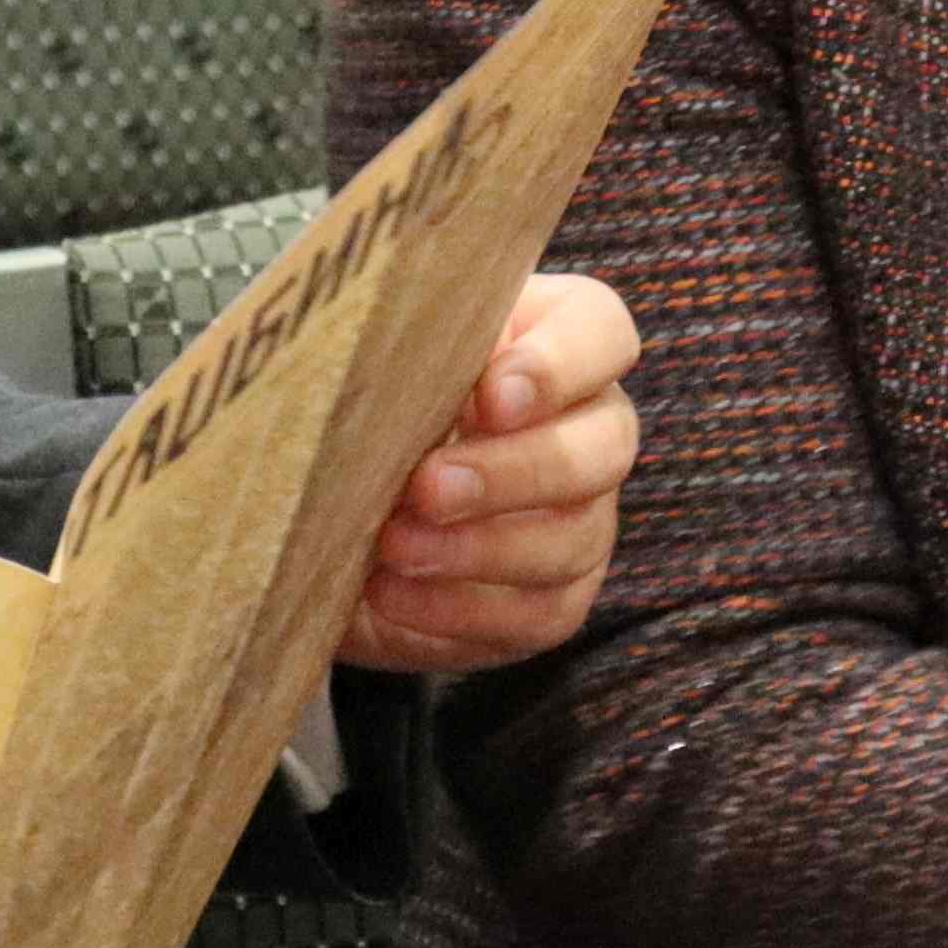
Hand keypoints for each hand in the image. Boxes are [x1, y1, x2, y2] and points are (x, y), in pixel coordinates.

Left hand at [339, 271, 635, 671]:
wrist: (341, 501)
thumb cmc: (373, 401)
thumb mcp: (381, 358)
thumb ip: (400, 348)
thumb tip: (377, 365)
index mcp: (557, 341)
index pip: (601, 333)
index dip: (559, 366)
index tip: (490, 397)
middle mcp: (591, 427)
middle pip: (605, 445)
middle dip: (514, 470)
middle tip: (428, 486)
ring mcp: (585, 518)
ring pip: (573, 537)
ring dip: (479, 547)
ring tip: (394, 546)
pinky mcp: (558, 597)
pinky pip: (537, 613)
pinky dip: (459, 608)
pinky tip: (393, 591)